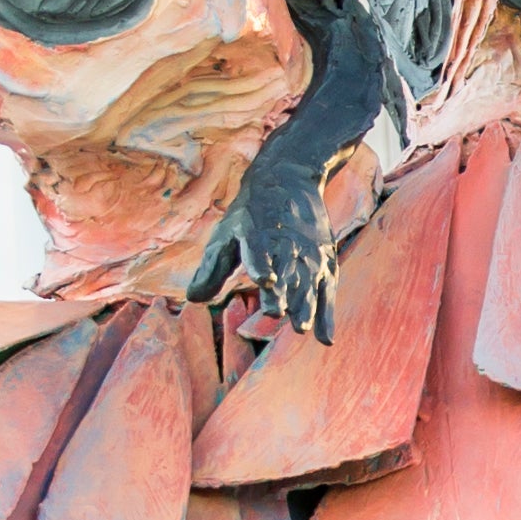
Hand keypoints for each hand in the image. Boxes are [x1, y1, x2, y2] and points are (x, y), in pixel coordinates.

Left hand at [188, 163, 337, 341]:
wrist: (289, 180)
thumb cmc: (250, 215)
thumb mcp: (227, 234)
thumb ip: (212, 269)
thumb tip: (193, 300)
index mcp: (258, 234)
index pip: (259, 252)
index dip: (261, 265)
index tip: (264, 280)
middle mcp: (286, 244)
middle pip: (284, 272)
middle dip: (280, 293)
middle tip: (276, 314)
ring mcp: (309, 254)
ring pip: (307, 283)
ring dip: (304, 306)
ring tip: (300, 328)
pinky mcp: (325, 262)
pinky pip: (327, 292)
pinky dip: (326, 315)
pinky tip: (324, 339)